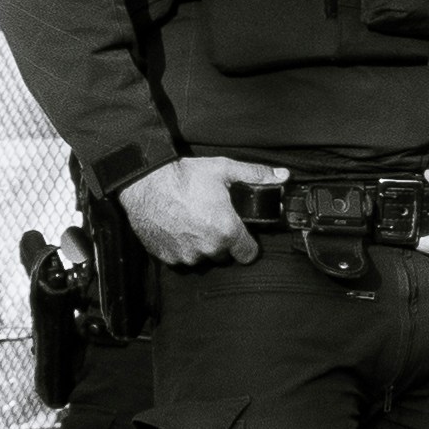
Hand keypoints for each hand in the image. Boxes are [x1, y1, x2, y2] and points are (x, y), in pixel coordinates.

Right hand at [121, 153, 268, 267]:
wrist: (145, 183)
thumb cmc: (185, 176)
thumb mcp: (225, 170)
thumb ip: (256, 175)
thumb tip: (282, 176)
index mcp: (226, 232)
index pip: (248, 254)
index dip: (248, 244)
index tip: (243, 234)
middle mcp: (207, 249)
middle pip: (225, 255)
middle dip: (223, 241)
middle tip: (215, 220)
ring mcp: (185, 256)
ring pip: (202, 257)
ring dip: (201, 245)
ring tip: (195, 222)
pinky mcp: (165, 257)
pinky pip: (180, 258)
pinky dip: (181, 247)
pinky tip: (179, 228)